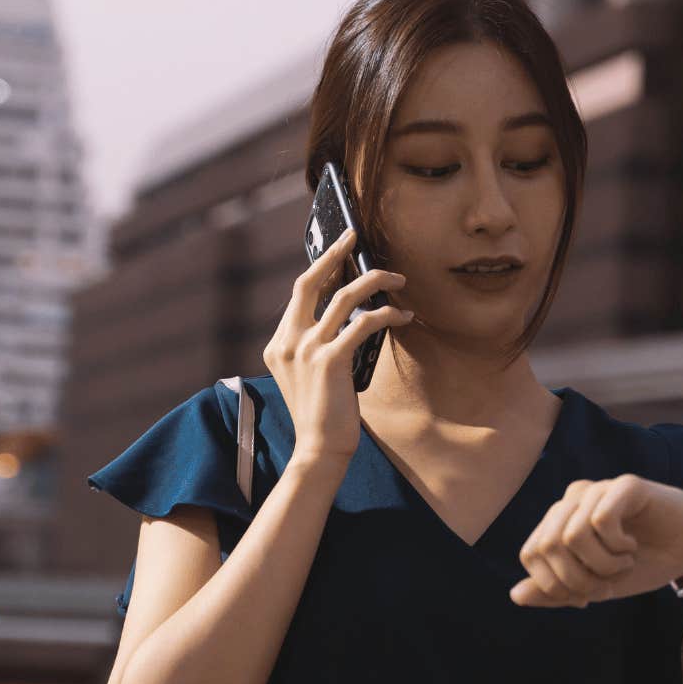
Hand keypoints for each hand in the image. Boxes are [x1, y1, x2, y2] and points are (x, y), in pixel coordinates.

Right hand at [264, 228, 411, 465]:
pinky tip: (403, 315)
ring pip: (343, 297)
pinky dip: (386, 315)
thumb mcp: (310, 375)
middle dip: (334, 253)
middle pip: (309, 282)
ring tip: (398, 278)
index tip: (339, 250)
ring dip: (375, 281)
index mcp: (279, 344)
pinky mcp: (330, 360)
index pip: (300, 294)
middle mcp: (289, 342)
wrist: (319, 448)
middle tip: (355, 235)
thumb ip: (316, 346)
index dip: (321, 268)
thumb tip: (350, 315)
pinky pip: (363, 324)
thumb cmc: (322, 413)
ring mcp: (307, 350)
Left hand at [510, 475, 682, 608]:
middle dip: (577, 580)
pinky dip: (616, 546)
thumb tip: (515, 596)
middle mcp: (572, 500)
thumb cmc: (643, 565)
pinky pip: (600, 519)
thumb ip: (556, 592)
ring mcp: (597, 489)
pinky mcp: (625, 485)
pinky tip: (631, 547)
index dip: (555, 585)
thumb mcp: (596, 587)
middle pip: (547, 546)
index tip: (588, 595)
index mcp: (559, 521)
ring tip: (623, 565)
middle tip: (608, 584)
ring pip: (572, 535)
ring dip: (601, 565)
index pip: (531, 555)